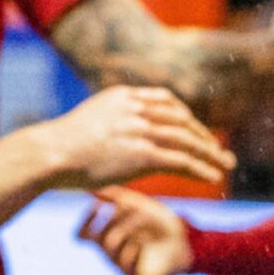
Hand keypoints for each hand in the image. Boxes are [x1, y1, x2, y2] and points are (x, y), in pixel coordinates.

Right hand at [42, 86, 235, 191]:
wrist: (49, 153)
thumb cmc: (57, 146)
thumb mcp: (86, 122)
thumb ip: (107, 122)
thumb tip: (108, 137)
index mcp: (123, 96)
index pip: (165, 101)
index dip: (185, 116)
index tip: (195, 129)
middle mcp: (136, 109)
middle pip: (181, 120)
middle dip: (203, 136)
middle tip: (219, 150)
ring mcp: (140, 130)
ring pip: (186, 141)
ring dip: (209, 154)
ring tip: (225, 165)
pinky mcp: (142, 154)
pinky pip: (180, 161)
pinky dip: (200, 169)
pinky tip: (213, 178)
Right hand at [78, 186, 194, 274]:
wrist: (189, 245)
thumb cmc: (163, 226)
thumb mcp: (142, 205)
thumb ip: (120, 197)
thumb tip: (96, 190)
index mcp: (108, 240)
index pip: (82, 235)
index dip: (87, 220)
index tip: (100, 204)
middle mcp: (112, 256)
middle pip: (101, 239)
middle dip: (117, 219)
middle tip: (134, 207)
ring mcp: (123, 268)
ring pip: (113, 247)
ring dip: (129, 227)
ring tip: (147, 219)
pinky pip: (127, 261)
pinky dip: (137, 244)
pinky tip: (150, 239)